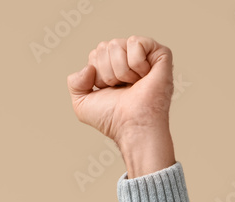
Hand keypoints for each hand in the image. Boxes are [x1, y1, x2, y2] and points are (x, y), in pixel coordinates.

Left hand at [67, 36, 175, 175]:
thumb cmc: (112, 119)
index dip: (97, 74)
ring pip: (117, 44)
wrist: (131, 126)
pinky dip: (135, 63)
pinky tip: (143, 77)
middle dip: (107, 72)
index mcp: (113, 67)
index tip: (109, 90)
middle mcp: (128, 59)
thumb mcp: (82, 105)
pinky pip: (135, 42)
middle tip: (121, 88)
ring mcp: (145, 56)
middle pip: (105, 46)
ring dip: (120, 71)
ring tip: (132, 84)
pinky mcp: (160, 54)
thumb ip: (74, 83)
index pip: (96, 53)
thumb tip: (88, 68)